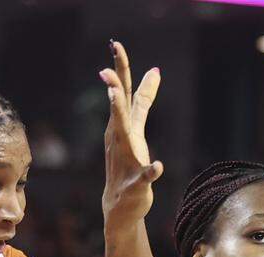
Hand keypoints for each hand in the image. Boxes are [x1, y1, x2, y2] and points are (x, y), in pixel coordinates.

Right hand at [100, 41, 162, 231]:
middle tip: (106, 68)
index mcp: (123, 126)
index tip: (116, 45)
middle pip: (118, 107)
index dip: (120, 69)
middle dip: (113, 86)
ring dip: (118, 117)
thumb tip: (155, 70)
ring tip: (115, 97)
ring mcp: (127, 159)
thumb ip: (144, 100)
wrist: (120, 205)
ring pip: (123, 135)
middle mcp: (121, 139)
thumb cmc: (129, 164)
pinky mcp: (136, 183)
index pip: (122, 92)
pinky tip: (157, 166)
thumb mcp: (137, 127)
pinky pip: (144, 175)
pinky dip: (150, 171)